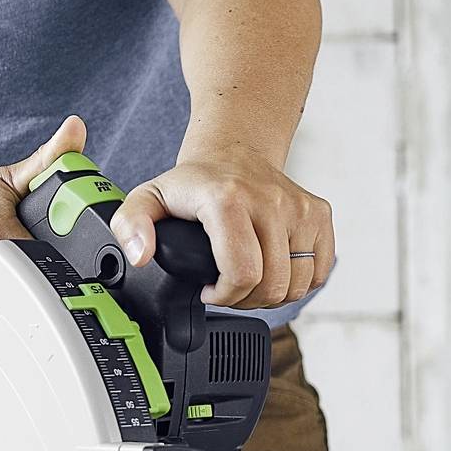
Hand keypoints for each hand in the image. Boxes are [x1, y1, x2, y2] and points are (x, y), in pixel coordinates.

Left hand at [111, 149, 334, 309]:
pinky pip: (319, 270)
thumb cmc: (194, 182)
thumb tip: (139, 256)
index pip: (241, 273)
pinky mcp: (319, 214)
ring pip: (298, 283)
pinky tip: (276, 269)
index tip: (210, 289)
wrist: (234, 150)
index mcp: (228, 199)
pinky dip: (300, 281)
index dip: (225, 296)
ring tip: (250, 279)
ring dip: (274, 294)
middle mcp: (270, 200)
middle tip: (229, 287)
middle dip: (247, 299)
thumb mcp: (148, 198)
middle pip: (272, 285)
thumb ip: (130, 226)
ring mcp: (300, 207)